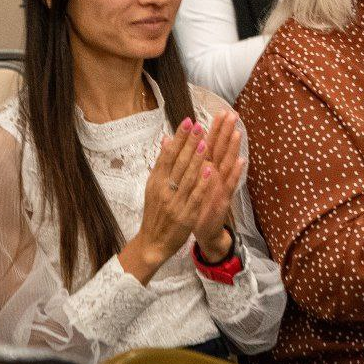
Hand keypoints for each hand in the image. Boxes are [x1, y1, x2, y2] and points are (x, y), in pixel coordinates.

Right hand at [121, 118, 209, 283]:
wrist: (153, 243)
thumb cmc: (156, 212)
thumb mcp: (154, 187)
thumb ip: (162, 164)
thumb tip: (166, 140)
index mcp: (156, 181)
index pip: (168, 155)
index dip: (178, 138)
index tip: (188, 121)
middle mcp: (163, 190)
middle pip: (177, 163)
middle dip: (189, 143)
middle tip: (199, 125)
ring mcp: (174, 202)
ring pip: (186, 177)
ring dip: (196, 159)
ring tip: (205, 142)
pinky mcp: (185, 215)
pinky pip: (195, 197)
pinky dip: (202, 183)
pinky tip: (210, 171)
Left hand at [193, 110, 245, 261]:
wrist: (202, 228)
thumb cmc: (195, 201)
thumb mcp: (187, 180)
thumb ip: (183, 160)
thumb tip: (170, 140)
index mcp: (205, 167)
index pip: (210, 143)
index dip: (215, 128)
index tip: (220, 111)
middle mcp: (215, 173)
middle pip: (221, 148)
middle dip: (226, 132)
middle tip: (232, 114)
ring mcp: (221, 184)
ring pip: (228, 163)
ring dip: (233, 148)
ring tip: (238, 132)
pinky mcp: (224, 197)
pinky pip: (230, 184)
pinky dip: (236, 173)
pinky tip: (242, 162)